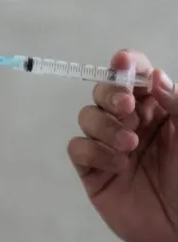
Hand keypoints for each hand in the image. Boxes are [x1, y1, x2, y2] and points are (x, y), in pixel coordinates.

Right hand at [70, 49, 177, 241]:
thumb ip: (175, 103)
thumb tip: (153, 77)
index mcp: (158, 110)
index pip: (134, 77)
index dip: (125, 66)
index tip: (123, 63)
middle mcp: (130, 124)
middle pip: (103, 93)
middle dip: (110, 95)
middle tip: (127, 109)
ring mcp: (108, 148)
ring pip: (87, 118)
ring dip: (104, 126)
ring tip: (130, 146)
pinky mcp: (92, 173)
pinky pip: (77, 150)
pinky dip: (93, 152)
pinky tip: (117, 166)